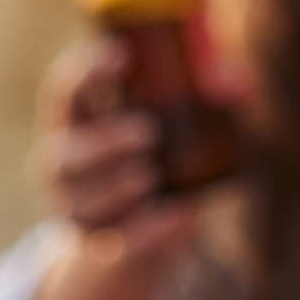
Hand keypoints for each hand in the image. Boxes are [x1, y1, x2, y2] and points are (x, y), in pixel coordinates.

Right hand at [28, 36, 203, 299]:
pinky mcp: (99, 243)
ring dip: (115, 190)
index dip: (85, 71)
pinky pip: (115, 241)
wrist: (152, 224)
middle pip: (65, 154)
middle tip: (149, 135)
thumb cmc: (164, 152)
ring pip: (81, 203)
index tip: (122, 56)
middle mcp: (65, 161)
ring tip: (150, 178)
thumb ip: (208, 95)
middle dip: (104, 144)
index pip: (64, 90)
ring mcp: (75, 205)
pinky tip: (178, 216)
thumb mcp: (181, 120)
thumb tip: (235, 85)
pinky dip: (147, 232)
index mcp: (80, 120)